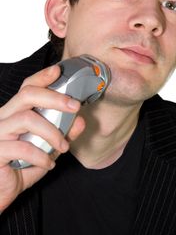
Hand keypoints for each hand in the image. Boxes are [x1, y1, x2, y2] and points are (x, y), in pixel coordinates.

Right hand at [0, 65, 84, 211]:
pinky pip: (22, 148)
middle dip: (55, 98)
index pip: (27, 88)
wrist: (2, 191)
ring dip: (52, 132)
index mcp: (15, 112)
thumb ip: (63, 134)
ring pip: (26, 119)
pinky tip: (49, 163)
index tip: (58, 70)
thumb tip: (81, 121)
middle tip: (75, 106)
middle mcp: (4, 117)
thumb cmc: (22, 165)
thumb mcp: (48, 148)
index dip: (42, 77)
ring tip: (64, 146)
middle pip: (27, 95)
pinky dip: (41, 155)